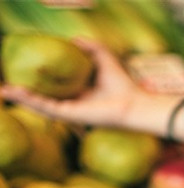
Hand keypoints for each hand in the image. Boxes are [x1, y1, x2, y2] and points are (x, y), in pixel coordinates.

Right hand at [1, 39, 183, 138]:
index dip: (33, 79)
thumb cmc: (122, 83)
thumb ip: (90, 47)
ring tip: (2, 90)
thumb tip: (74, 39)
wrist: (133, 102)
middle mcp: (69, 102)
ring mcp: (68, 110)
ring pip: (37, 104)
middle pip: (38, 96)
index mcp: (75, 91)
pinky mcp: (70, 115)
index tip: (17, 70)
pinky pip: (46, 107)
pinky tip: (17, 92)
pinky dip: (30, 100)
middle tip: (2, 86)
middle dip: (20, 92)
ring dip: (19, 97)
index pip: (49, 85)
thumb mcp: (103, 58)